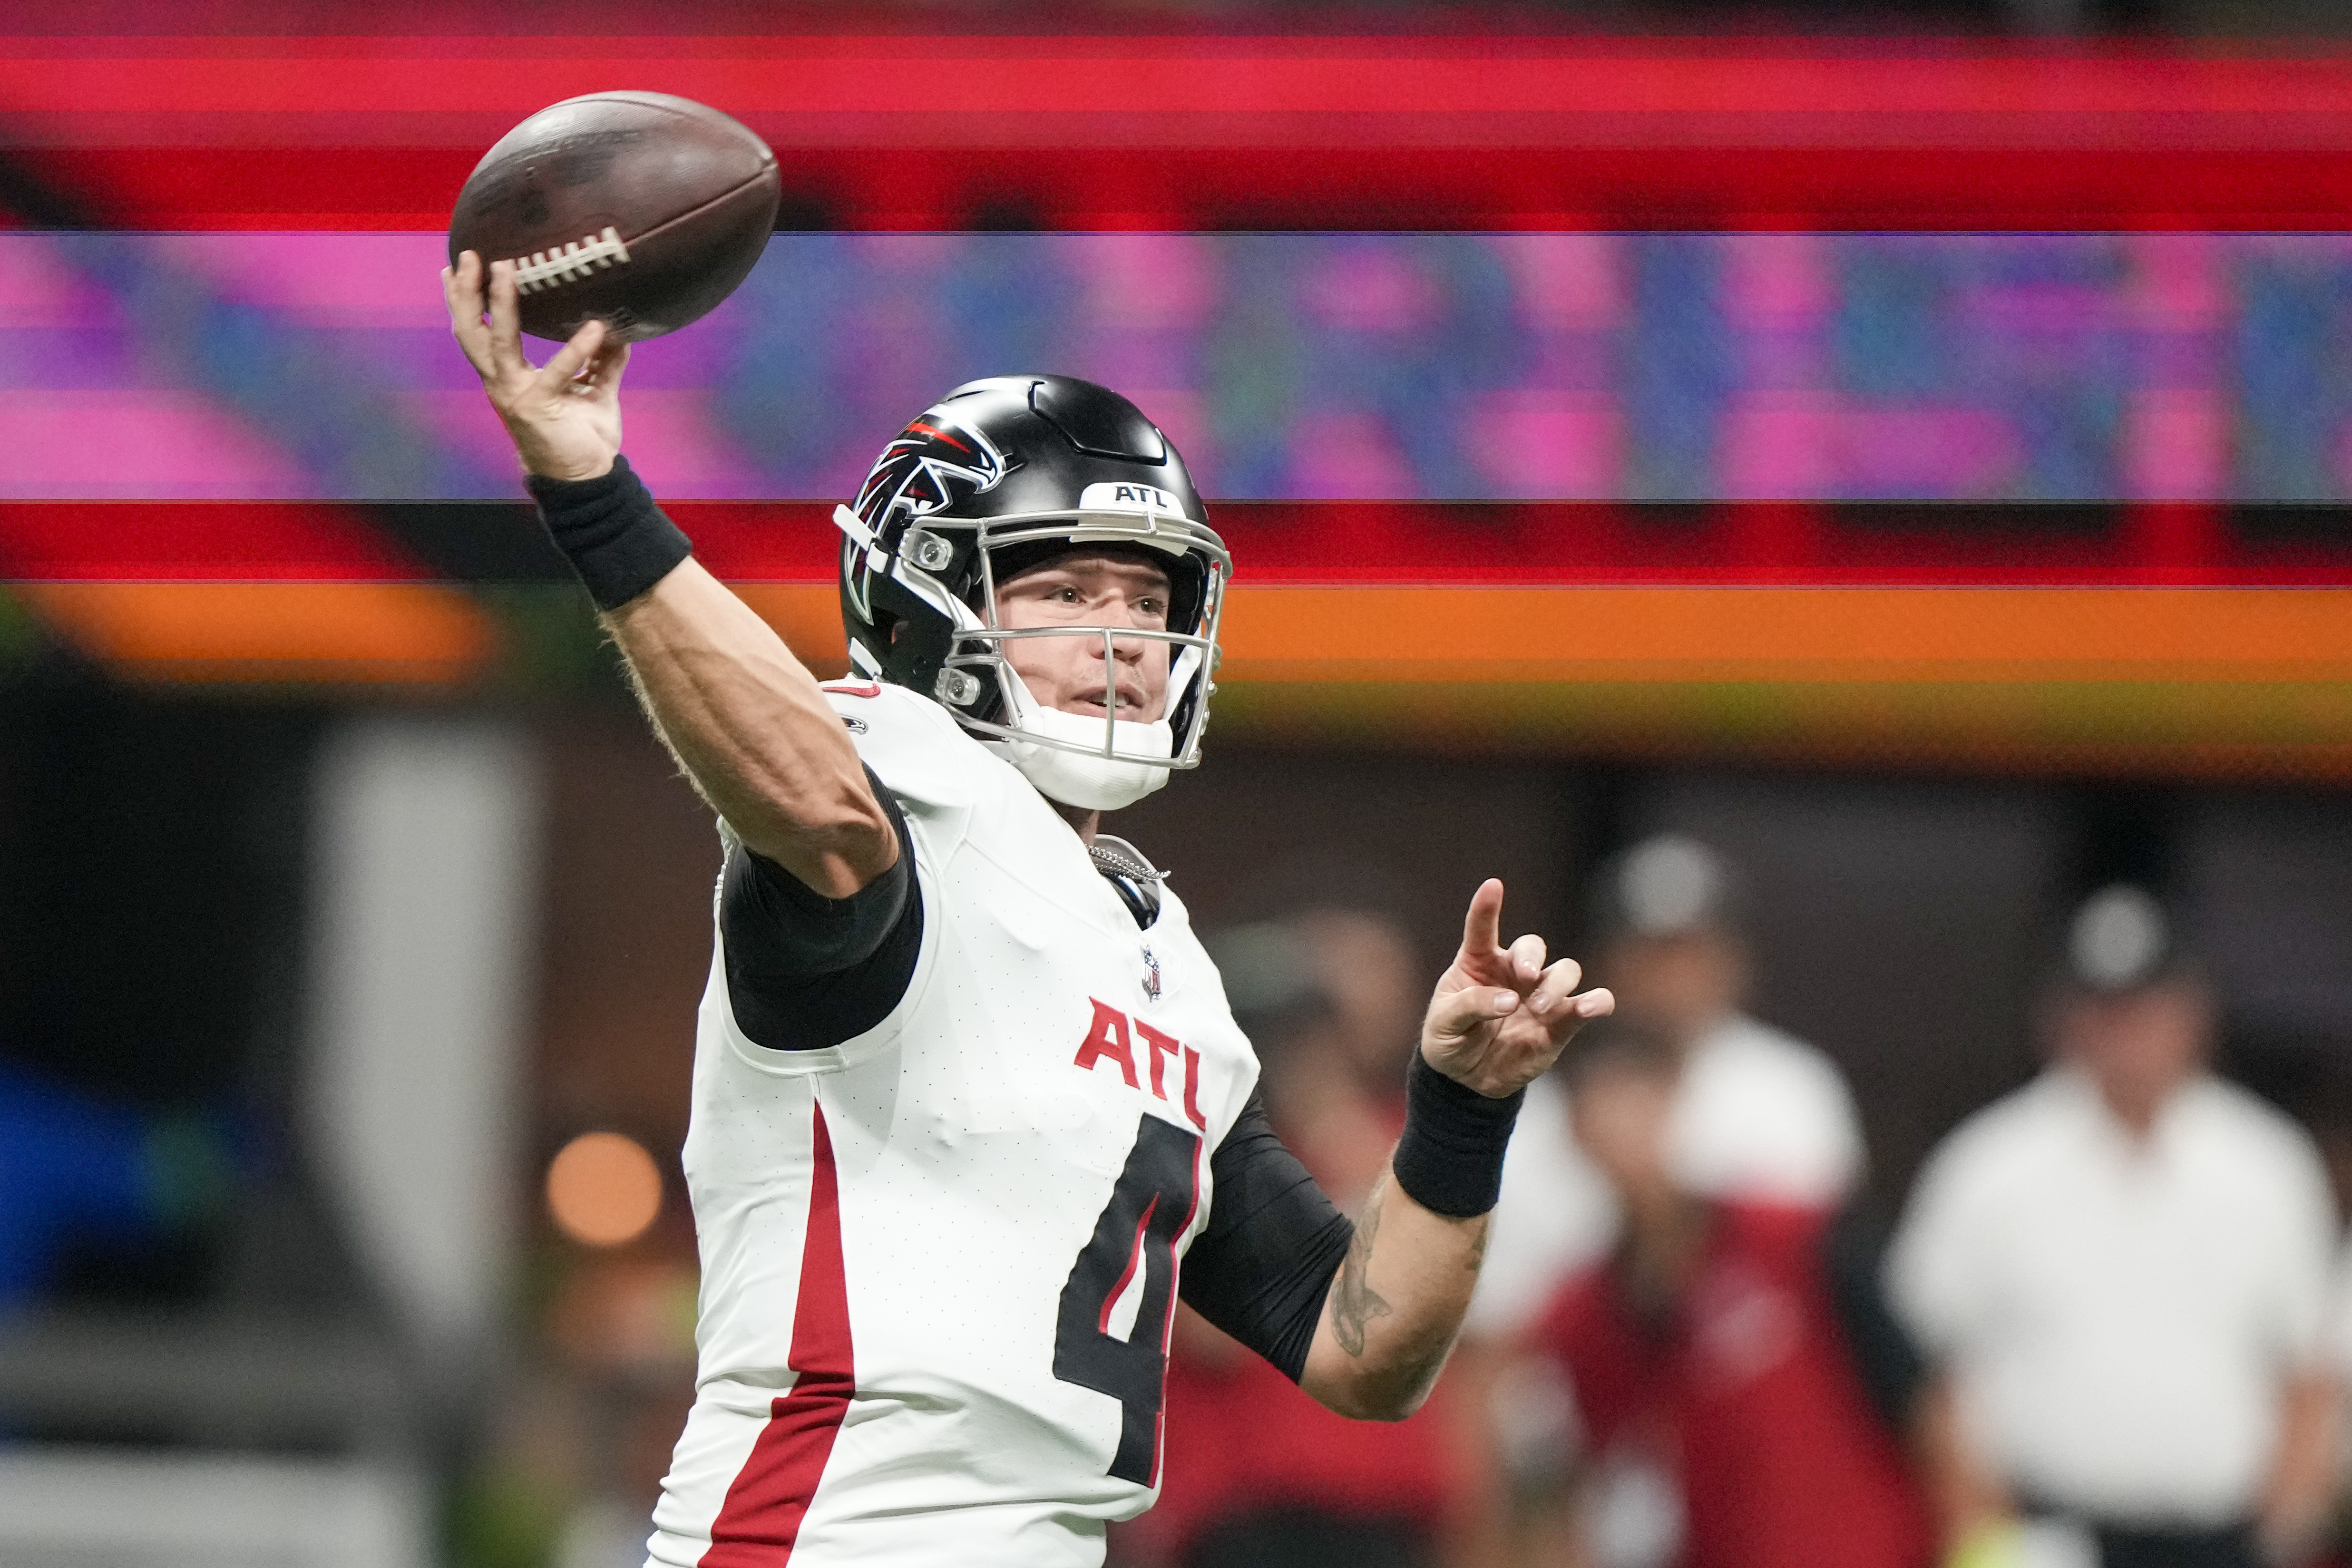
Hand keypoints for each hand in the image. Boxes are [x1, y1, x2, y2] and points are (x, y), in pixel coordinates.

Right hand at [443, 250, 625, 481]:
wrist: (585, 479)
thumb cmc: (582, 435)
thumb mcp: (593, 389)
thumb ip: (601, 359)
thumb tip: (617, 329)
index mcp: (509, 374)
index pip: (478, 330)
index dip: (464, 299)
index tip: (454, 265)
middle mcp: (503, 381)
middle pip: (470, 330)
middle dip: (464, 292)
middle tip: (468, 255)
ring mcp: (515, 394)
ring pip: (496, 341)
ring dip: (499, 303)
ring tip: (505, 268)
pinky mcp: (537, 407)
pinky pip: (558, 371)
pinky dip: (577, 349)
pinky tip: (595, 328)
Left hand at [1421, 879, 1612, 1097]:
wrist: (1465, 1079)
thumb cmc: (1450, 1038)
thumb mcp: (1444, 1022)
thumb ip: (1470, 1005)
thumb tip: (1510, 1001)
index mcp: (1478, 962)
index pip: (1482, 929)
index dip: (1487, 907)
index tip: (1492, 886)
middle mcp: (1514, 973)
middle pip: (1533, 946)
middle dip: (1531, 957)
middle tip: (1524, 977)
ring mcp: (1540, 997)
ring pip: (1565, 971)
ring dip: (1556, 984)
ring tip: (1538, 1007)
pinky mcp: (1560, 1024)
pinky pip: (1588, 1006)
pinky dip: (1597, 1002)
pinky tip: (1591, 1007)